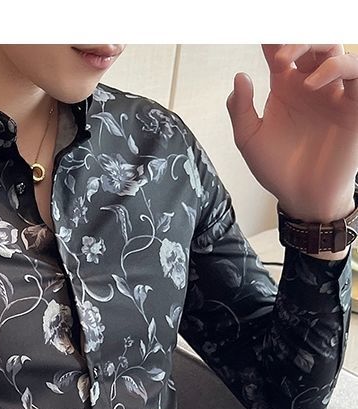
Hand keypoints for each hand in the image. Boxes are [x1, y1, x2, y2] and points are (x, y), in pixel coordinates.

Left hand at [225, 45, 357, 223]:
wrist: (302, 197)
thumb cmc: (277, 170)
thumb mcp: (250, 140)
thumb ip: (241, 109)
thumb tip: (240, 76)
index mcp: (285, 86)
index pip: (281, 49)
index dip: (273, 37)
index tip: (259, 32)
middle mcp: (310, 84)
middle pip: (310, 41)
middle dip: (293, 38)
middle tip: (275, 54)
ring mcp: (333, 92)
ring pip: (334, 49)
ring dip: (313, 46)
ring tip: (287, 65)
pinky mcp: (354, 104)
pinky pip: (357, 71)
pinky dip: (337, 67)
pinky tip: (312, 82)